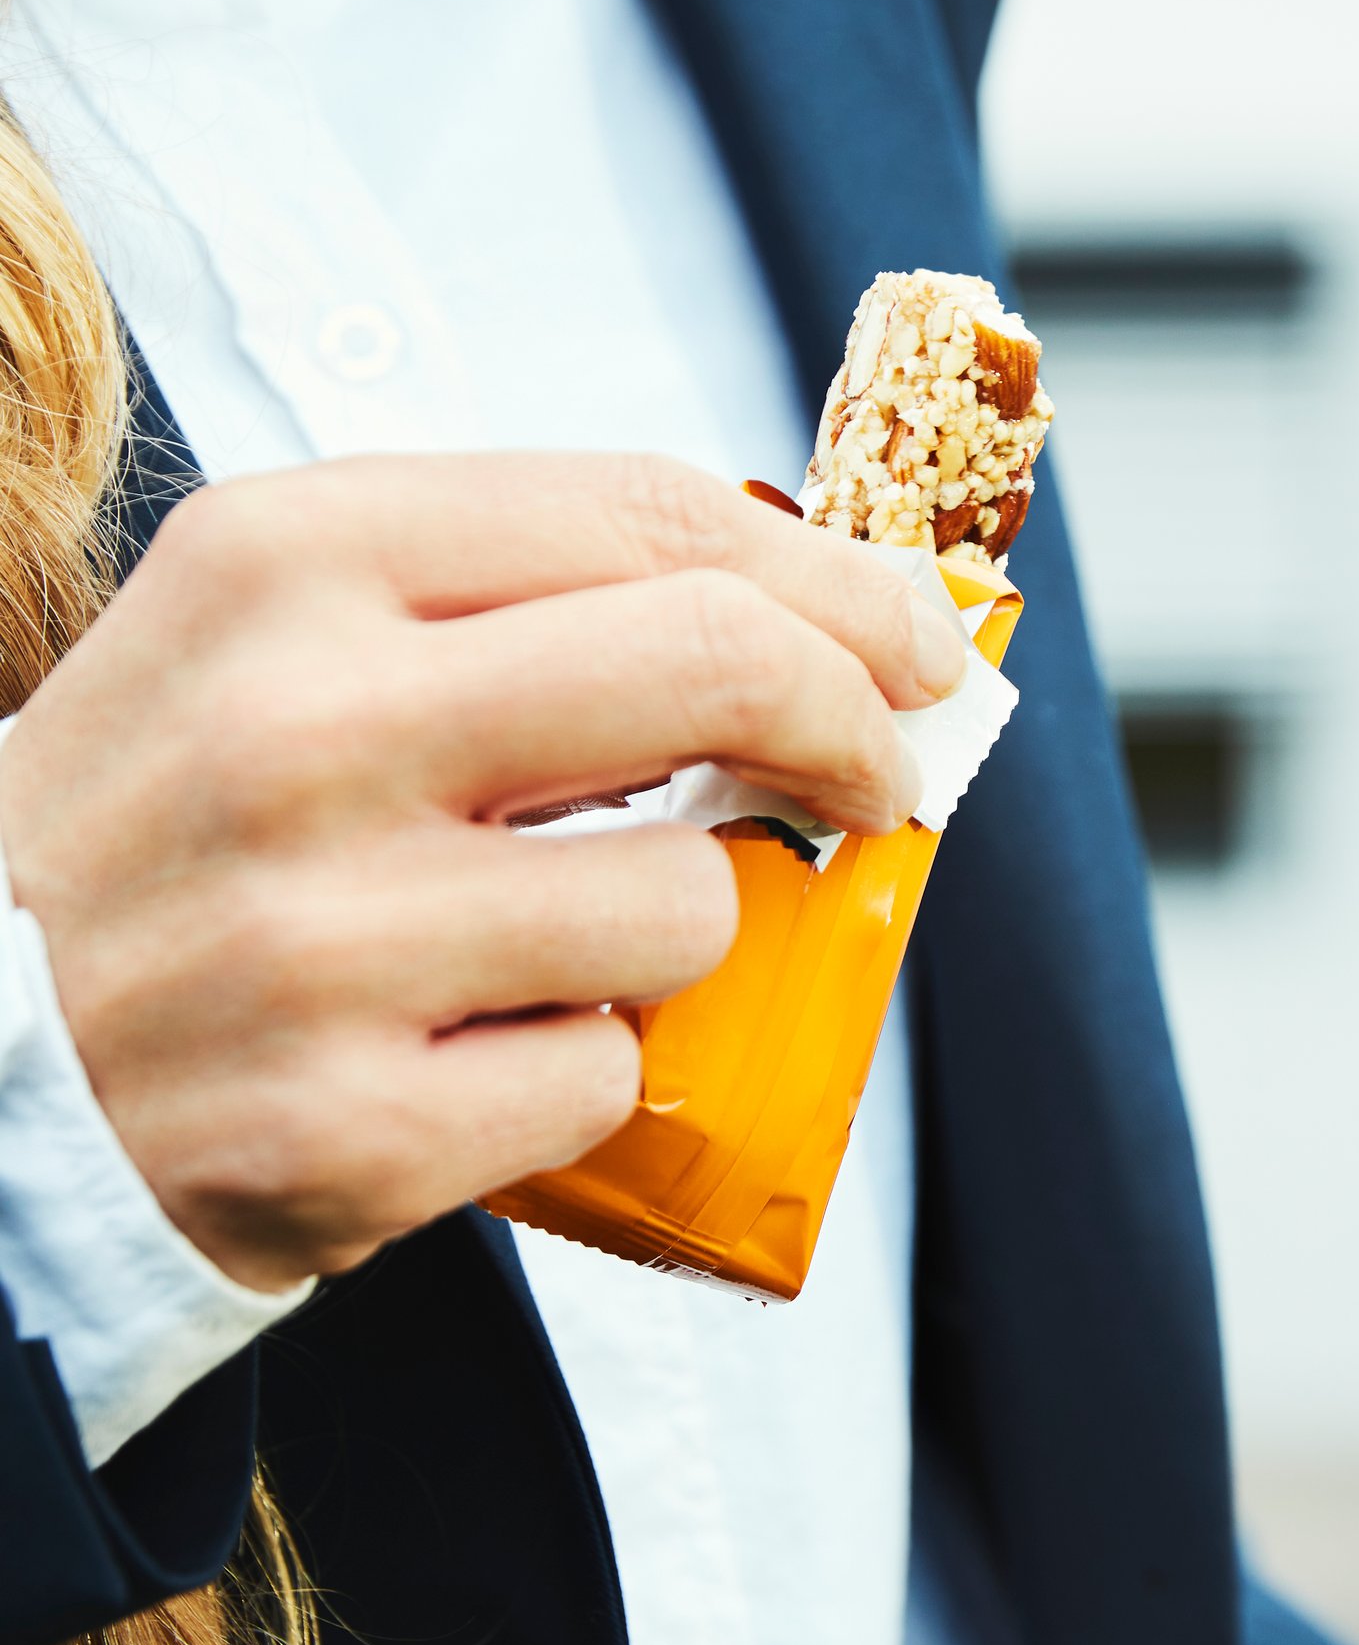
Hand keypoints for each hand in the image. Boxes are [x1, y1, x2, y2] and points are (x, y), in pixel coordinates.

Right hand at [0, 453, 963, 1290]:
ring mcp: (318, 942)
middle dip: (850, 720)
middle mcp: (296, 730)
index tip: (908, 637)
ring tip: (546, 946)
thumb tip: (793, 610)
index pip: (643, 514)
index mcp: (283, 563)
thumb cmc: (163, 828)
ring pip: (687, 905)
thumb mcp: (272, 638)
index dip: (828, 577)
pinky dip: (578, 1070)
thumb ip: (504, 600)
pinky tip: (463, 1060)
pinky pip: (605, 1077)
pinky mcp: (346, 1130)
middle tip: (876, 775)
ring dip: (671, 931)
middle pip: (714, 664)